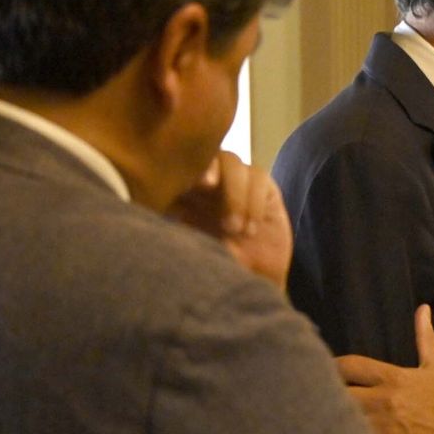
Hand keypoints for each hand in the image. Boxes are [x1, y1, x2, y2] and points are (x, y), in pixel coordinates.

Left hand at [167, 152, 291, 289]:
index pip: (174, 167)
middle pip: (204, 153)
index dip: (177, 167)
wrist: (256, 279)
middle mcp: (208, 183)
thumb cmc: (219, 268)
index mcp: (181, 194)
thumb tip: (170, 229)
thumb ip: (184, 238)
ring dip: (234, 194)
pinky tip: (251, 228)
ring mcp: (236, 183)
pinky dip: (254, 201)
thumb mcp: (196, 255)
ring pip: (232, 163)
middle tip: (209, 185)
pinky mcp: (263, 188)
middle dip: (206, 165)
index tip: (183, 185)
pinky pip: (258, 177)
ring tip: (234, 228)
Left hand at [336, 305, 433, 433]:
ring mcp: (382, 429)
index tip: (327, 370)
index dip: (333, 366)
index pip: (350, 365)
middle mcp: (383, 401)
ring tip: (325, 420)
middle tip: (321, 397)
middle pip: (337, 394)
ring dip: (334, 419)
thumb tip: (423, 309)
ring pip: (342, 421)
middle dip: (327, 394)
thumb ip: (425, 338)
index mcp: (393, 379)